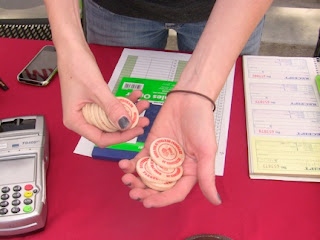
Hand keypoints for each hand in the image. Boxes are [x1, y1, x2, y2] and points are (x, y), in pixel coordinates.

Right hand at [57, 45, 149, 146]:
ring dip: (128, 112)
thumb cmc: (76, 67)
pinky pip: (111, 108)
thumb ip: (112, 108)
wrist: (72, 49)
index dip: (121, 137)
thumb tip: (125, 124)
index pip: (101, 138)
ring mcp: (88, 111)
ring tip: (143, 104)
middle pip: (108, 130)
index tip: (137, 130)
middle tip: (144, 119)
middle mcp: (81, 119)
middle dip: (128, 124)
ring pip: (112, 119)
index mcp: (75, 121)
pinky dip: (123, 103)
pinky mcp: (94, 103)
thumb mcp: (97, 89)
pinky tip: (134, 96)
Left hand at [119, 92, 221, 206]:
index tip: (147, 202)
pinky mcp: (150, 146)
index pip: (175, 193)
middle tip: (133, 193)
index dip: (161, 200)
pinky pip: (139, 159)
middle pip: (158, 187)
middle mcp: (174, 167)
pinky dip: (131, 164)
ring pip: (146, 175)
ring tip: (127, 179)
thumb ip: (207, 176)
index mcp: (189, 171)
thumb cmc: (201, 122)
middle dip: (145, 192)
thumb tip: (216, 201)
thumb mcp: (206, 151)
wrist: (188, 98)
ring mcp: (161, 157)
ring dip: (135, 180)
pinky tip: (125, 165)